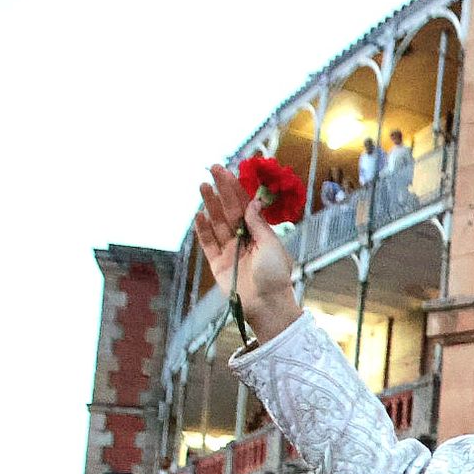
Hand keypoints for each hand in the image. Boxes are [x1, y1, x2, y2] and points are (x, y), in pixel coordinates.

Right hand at [195, 165, 301, 340]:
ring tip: (202, 185)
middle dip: (221, 190)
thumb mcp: (272, 245)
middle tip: (211, 169)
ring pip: (217, 222)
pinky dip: (202, 228)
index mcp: (260, 234)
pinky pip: (207, 242)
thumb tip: (252, 202)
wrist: (266, 305)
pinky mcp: (217, 264)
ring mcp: (230, 251)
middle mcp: (244, 240)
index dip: (236, 188)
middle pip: (229, 210)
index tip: (227, 171)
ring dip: (210, 204)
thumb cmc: (275, 275)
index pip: (245, 206)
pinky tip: (198, 213)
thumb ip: (259, 224)